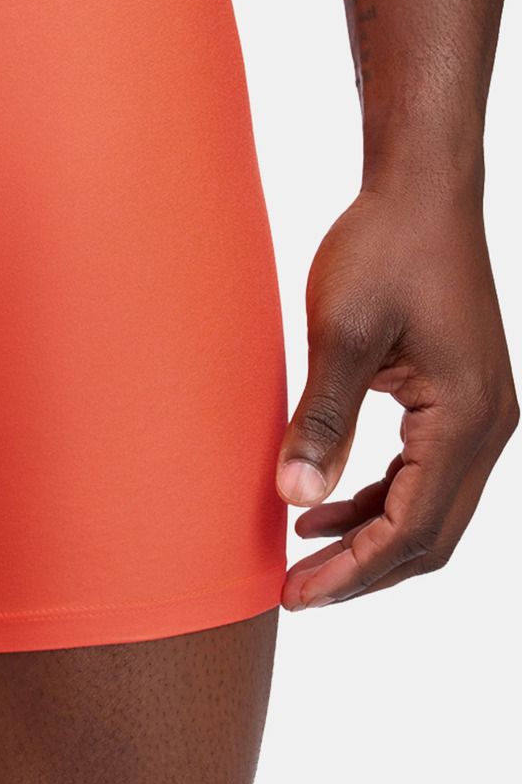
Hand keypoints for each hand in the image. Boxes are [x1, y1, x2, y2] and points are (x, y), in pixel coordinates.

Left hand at [277, 185, 516, 609]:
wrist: (423, 189)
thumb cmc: (384, 247)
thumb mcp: (341, 334)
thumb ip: (321, 420)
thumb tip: (293, 498)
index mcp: (466, 419)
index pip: (411, 528)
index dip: (352, 568)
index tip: (295, 594)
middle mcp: (489, 426)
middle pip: (431, 535)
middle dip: (363, 568)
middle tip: (296, 593)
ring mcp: (482, 413)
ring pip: (432, 509)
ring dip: (370, 536)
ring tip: (302, 552)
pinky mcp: (463, 397)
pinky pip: (426, 472)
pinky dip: (380, 497)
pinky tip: (325, 499)